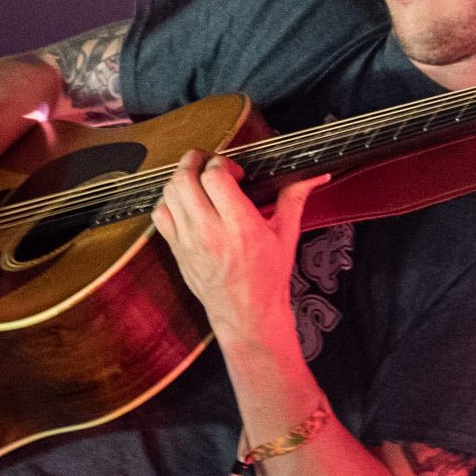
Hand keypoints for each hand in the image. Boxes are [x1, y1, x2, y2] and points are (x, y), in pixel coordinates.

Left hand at [149, 150, 328, 348]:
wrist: (247, 314)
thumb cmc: (268, 278)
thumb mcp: (286, 236)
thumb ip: (294, 199)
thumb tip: (315, 175)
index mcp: (241, 226)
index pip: (215, 177)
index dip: (222, 163)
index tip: (234, 171)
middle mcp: (210, 232)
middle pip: (185, 178)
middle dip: (196, 161)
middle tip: (209, 164)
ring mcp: (188, 241)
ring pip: (170, 192)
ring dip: (181, 178)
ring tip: (198, 180)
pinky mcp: (176, 249)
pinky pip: (160, 213)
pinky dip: (168, 200)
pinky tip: (185, 202)